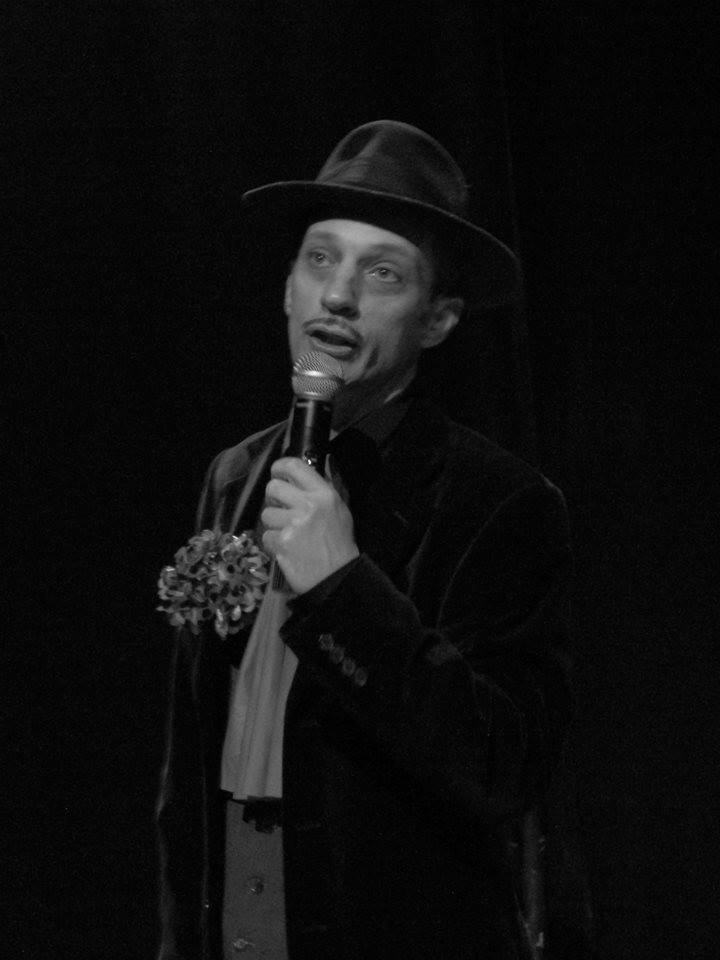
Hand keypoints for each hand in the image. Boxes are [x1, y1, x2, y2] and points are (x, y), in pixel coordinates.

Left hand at [261, 457, 359, 593]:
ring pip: (266, 514)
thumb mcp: (341, 509)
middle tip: (281, 508)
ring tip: (289, 534)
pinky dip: (274, 543)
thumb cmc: (340, 542)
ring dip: (274, 524)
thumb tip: (323, 461)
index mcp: (324, 494)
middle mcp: (308, 505)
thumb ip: (326, 486)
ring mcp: (293, 524)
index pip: (294, 466)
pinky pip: (266, 536)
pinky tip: (287, 549)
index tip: (277, 473)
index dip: (280, 467)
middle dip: (273, 499)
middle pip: (272, 488)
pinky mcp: (282, 543)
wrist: (337, 576)